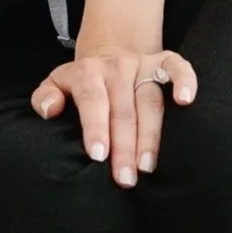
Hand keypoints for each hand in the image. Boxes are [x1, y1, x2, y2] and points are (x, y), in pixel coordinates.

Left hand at [31, 44, 196, 186]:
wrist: (108, 54)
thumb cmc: (81, 83)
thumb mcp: (56, 84)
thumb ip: (45, 97)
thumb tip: (50, 110)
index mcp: (87, 72)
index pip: (92, 101)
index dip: (96, 128)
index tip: (99, 156)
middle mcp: (116, 67)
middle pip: (123, 109)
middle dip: (124, 146)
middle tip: (125, 178)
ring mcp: (142, 64)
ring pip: (150, 100)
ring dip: (151, 134)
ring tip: (147, 166)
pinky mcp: (163, 61)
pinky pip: (177, 67)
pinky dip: (185, 80)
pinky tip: (186, 101)